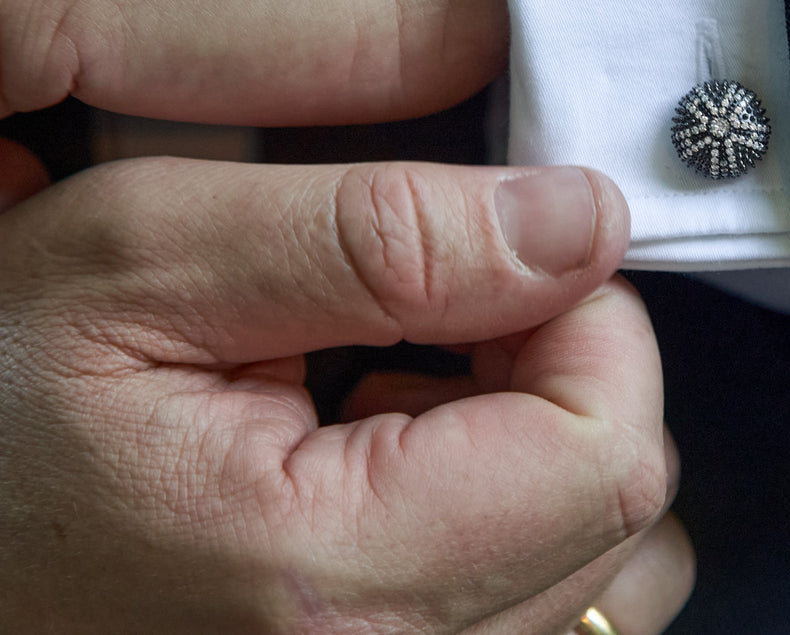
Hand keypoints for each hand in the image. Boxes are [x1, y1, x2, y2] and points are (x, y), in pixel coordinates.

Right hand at [0, 147, 693, 633]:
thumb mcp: (140, 263)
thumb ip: (382, 236)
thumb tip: (576, 222)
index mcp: (332, 587)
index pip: (609, 449)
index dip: (591, 315)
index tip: (512, 253)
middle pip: (622, 510)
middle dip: (563, 368)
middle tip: (431, 315)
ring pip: (602, 562)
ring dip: (544, 444)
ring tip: (401, 392)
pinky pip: (537, 594)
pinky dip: (507, 504)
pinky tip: (390, 458)